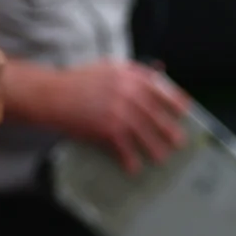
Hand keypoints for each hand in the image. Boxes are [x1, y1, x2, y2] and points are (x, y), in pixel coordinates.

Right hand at [21, 58, 194, 172]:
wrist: (51, 94)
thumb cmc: (78, 82)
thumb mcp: (106, 68)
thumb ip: (131, 72)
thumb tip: (159, 73)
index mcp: (128, 73)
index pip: (159, 87)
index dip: (174, 99)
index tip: (185, 110)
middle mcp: (128, 90)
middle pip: (156, 113)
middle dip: (169, 129)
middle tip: (179, 141)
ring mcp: (119, 109)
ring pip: (145, 132)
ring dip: (155, 147)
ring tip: (161, 158)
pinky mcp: (107, 127)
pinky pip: (125, 146)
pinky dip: (130, 158)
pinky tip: (134, 167)